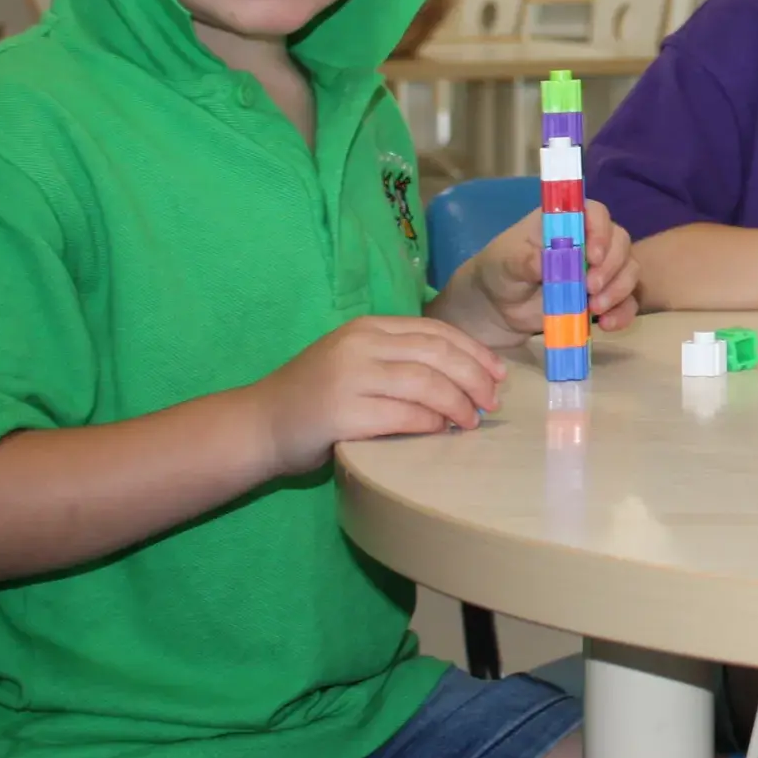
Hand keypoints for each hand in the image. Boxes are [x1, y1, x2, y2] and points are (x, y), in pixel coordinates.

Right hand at [249, 315, 506, 477]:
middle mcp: (361, 344)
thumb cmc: (315, 396)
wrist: (258, 424)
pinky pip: (403, 414)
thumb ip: (400, 359)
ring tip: (472, 420)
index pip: (437, 332)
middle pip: (438, 353)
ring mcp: (350, 376)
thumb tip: (467, 374)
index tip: (498, 373)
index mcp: (369, 327)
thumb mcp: (357, 361)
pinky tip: (442, 429)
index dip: (474, 352)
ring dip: (458, 403)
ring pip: (427, 383)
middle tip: (493, 402)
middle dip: (475, 377)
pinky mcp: (342, 411)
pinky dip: (430, 422)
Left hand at [473, 198, 639, 339]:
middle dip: (611, 266)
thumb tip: (546, 260)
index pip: (596, 214)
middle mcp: (590, 241)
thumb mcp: (506, 262)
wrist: (499, 307)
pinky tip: (607, 324)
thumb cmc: (502, 270)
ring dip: (619, 289)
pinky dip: (623, 312)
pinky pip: (627, 301)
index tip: (591, 257)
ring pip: (629, 270)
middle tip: (590, 287)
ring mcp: (600, 270)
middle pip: (620, 241)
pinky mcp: (603, 297)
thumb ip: (525, 259)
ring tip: (595, 308)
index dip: (601, 231)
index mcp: (567, 222)